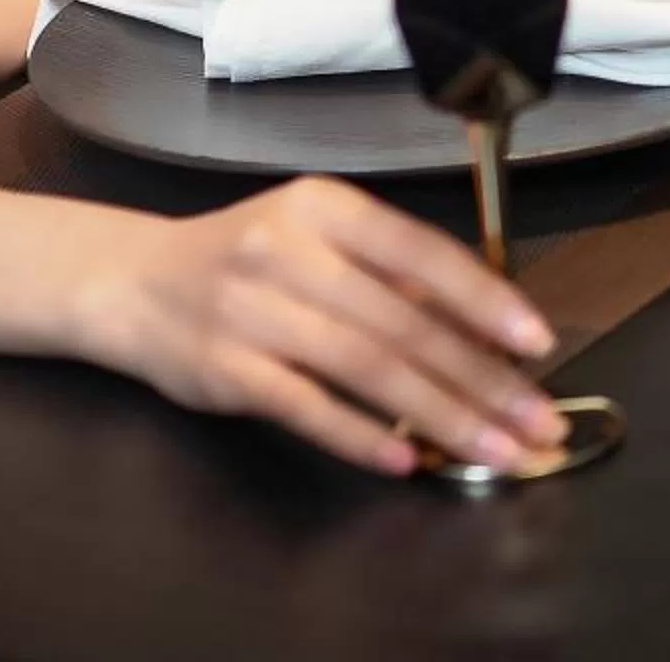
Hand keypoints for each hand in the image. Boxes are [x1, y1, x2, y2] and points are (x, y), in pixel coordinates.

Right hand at [69, 177, 563, 475]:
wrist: (131, 283)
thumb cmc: (249, 259)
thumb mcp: (320, 239)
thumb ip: (392, 276)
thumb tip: (487, 330)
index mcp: (327, 209)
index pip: (424, 253)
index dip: (486, 300)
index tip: (538, 342)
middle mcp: (289, 253)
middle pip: (404, 323)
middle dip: (482, 378)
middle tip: (536, 421)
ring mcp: (252, 313)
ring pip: (367, 369)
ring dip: (440, 415)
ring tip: (494, 449)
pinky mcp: (224, 371)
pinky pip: (306, 408)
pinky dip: (361, 435)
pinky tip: (408, 460)